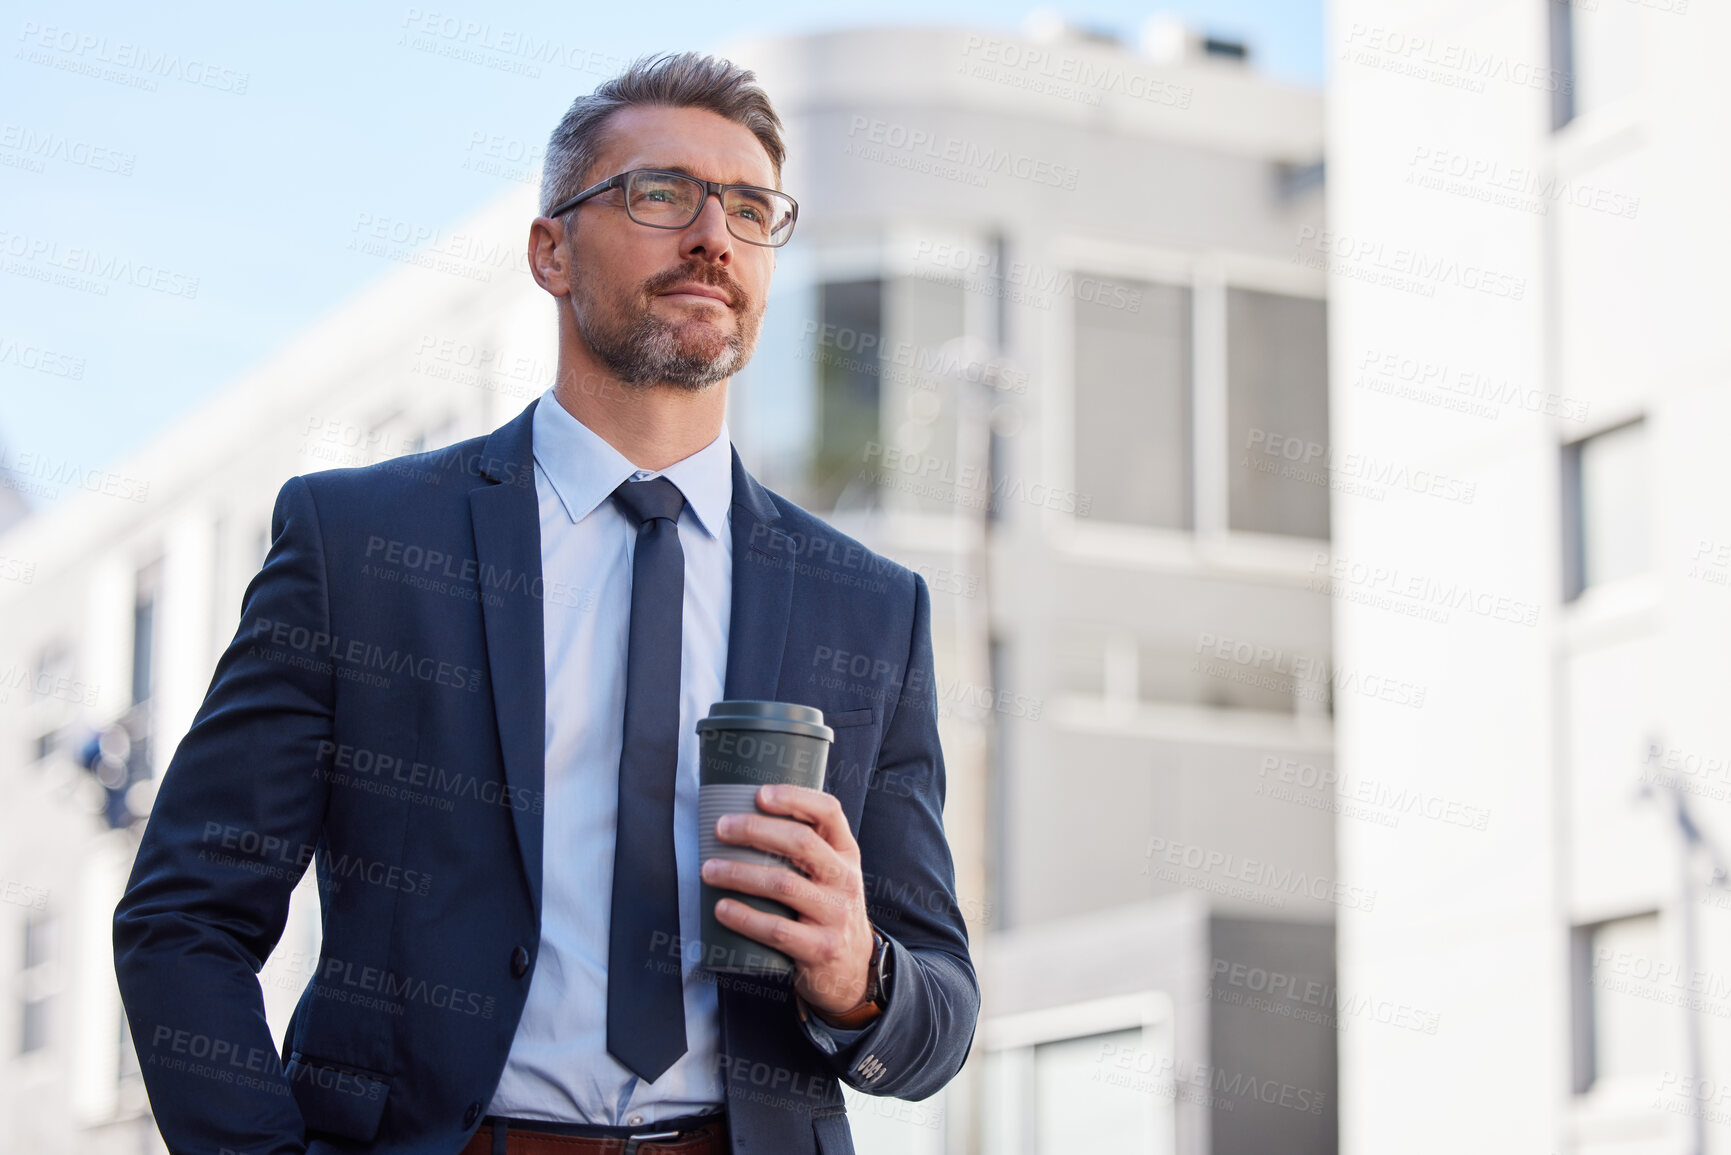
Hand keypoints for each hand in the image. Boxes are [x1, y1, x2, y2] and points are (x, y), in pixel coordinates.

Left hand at [701, 783, 874, 1016]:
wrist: (853, 970)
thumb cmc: (827, 911)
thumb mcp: (831, 876)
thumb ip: (805, 850)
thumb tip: (743, 815)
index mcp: (847, 853)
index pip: (829, 812)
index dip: (795, 798)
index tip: (759, 794)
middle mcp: (845, 880)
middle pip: (802, 843)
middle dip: (755, 831)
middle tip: (720, 828)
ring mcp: (835, 915)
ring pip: (784, 884)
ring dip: (739, 873)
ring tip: (709, 870)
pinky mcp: (820, 948)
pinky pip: (777, 929)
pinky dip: (745, 917)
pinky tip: (722, 909)